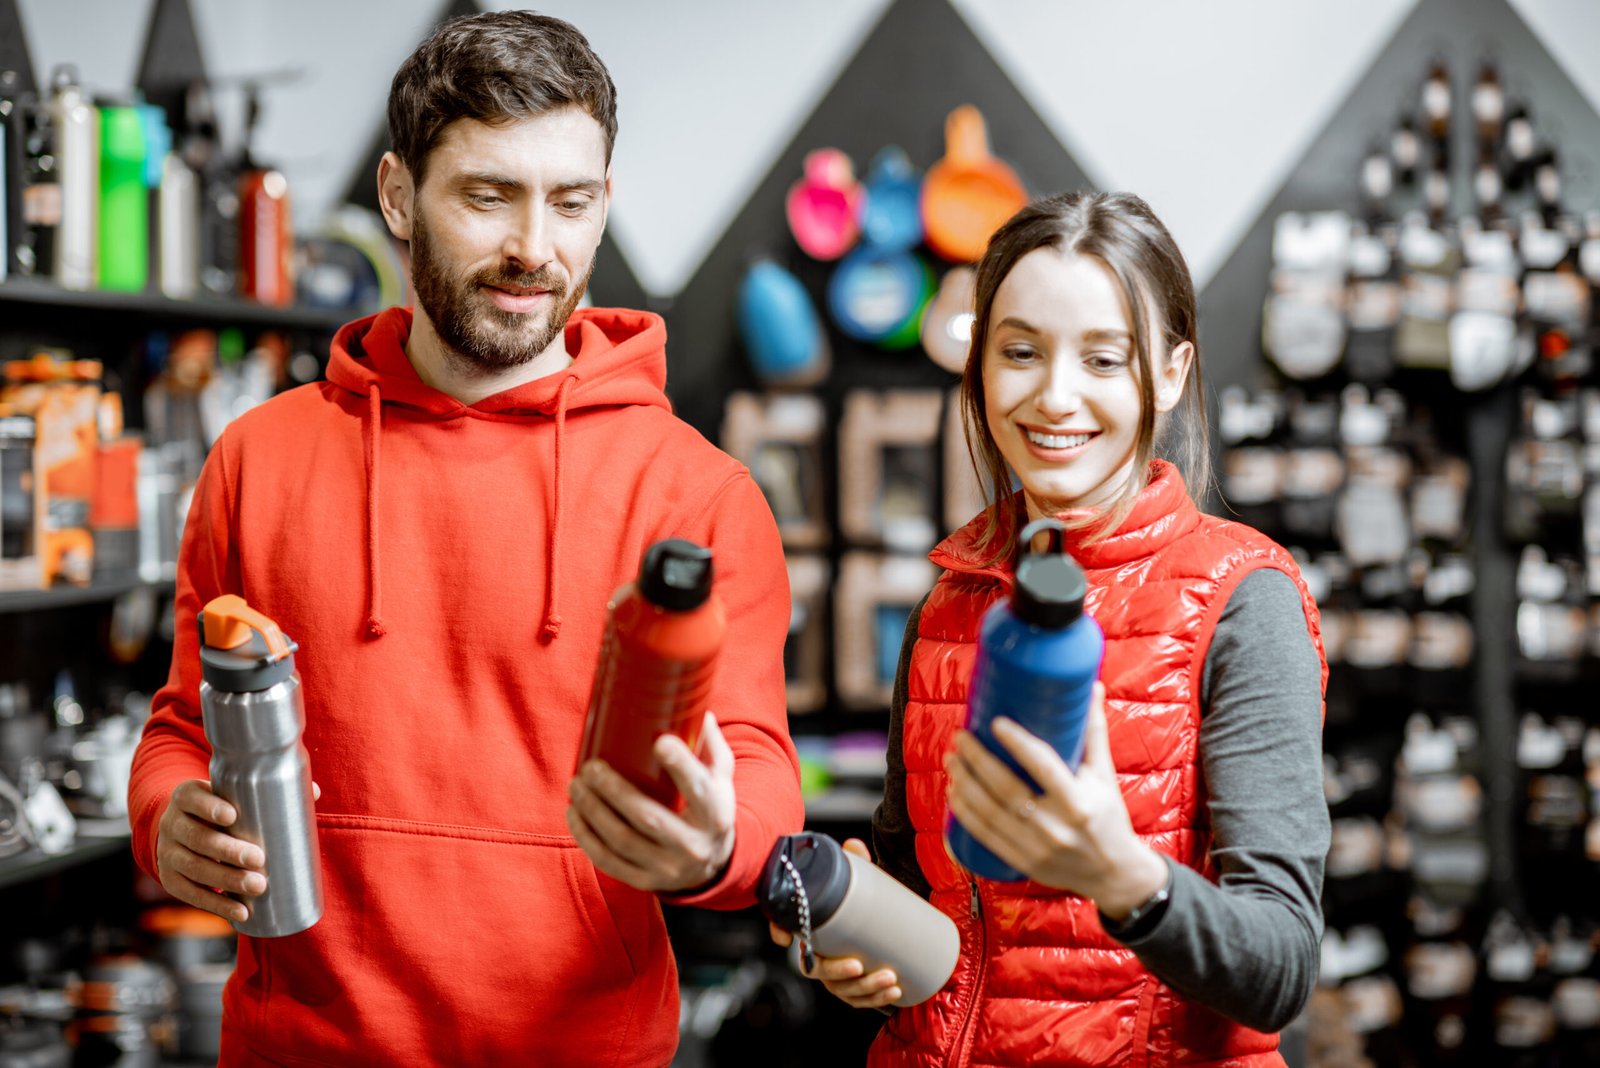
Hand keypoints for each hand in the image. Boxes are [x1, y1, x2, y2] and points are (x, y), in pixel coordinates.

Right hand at [155, 779, 320, 922]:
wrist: (183, 828)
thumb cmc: (220, 808)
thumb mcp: (232, 795)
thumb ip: (271, 791)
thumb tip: (315, 792)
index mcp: (186, 796)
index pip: (191, 798)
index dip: (208, 807)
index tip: (232, 817)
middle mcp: (171, 824)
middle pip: (196, 838)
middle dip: (227, 851)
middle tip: (259, 859)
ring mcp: (167, 854)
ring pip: (194, 868)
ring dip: (226, 880)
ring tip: (257, 886)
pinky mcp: (171, 880)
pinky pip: (192, 895)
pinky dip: (217, 905)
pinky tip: (241, 911)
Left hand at [566, 711, 736, 892]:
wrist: (715, 863)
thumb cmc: (710, 806)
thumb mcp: (720, 776)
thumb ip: (709, 743)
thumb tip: (698, 708)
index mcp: (716, 813)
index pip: (697, 788)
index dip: (679, 765)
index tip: (659, 741)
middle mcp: (693, 846)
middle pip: (648, 818)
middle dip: (614, 791)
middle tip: (591, 766)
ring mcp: (668, 868)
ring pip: (622, 841)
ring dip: (593, 812)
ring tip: (576, 785)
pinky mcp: (646, 881)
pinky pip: (609, 862)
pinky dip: (586, 837)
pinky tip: (574, 814)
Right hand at [767, 838, 901, 1008]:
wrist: (877, 923)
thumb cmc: (859, 902)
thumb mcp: (857, 882)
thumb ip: (854, 864)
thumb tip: (854, 845)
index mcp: (811, 932)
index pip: (786, 930)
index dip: (780, 933)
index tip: (788, 939)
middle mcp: (819, 958)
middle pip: (820, 973)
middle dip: (840, 974)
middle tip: (862, 967)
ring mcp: (837, 976)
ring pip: (845, 990)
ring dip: (866, 990)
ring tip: (891, 979)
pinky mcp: (856, 986)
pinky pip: (862, 999)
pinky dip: (878, 999)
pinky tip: (895, 992)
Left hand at [944, 683, 1166, 917]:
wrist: (1114, 874)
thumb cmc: (1108, 816)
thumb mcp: (1104, 776)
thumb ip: (1093, 733)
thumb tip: (1091, 686)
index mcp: (1079, 803)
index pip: (1043, 767)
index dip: (1017, 743)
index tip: (995, 721)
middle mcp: (1056, 827)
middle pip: (1005, 789)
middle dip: (976, 760)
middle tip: (960, 737)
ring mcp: (1037, 848)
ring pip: (989, 814)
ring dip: (964, 784)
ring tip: (951, 760)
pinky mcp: (1024, 863)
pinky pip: (986, 837)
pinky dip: (964, 815)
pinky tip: (953, 794)